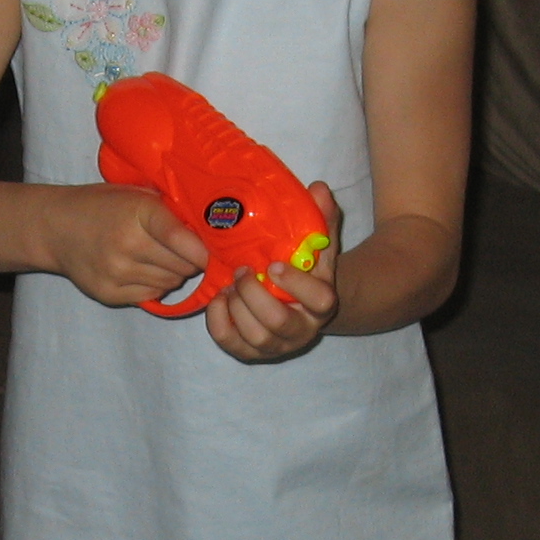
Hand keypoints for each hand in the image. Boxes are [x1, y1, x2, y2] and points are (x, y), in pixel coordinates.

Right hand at [44, 184, 207, 308]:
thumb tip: (210, 233)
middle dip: (192, 261)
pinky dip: (157, 284)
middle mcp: (127, 244)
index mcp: (138, 212)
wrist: (56, 227)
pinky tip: (146, 269)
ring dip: (176, 273)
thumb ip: (169, 212)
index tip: (216, 252)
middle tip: (189, 252)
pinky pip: (153, 294)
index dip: (205, 250)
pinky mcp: (110, 294)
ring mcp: (117, 272)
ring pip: (171, 282)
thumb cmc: (102, 206)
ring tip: (164, 258)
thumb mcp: (136, 195)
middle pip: (182, 266)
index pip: (183, 240)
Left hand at [206, 183, 340, 363]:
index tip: (272, 263)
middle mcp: (301, 331)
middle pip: (277, 322)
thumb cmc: (306, 269)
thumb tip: (318, 187)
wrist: (298, 303)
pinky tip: (220, 298)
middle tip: (241, 270)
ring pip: (253, 335)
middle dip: (253, 294)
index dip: (295, 282)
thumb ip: (320, 218)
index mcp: (321, 304)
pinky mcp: (248, 352)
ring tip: (231, 283)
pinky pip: (228, 341)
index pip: (319, 300)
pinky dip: (217, 319)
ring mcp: (274, 346)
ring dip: (236, 305)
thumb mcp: (317, 245)